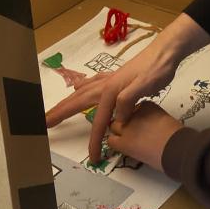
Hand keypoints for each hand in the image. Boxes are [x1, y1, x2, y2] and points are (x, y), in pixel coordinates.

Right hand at [44, 13, 209, 162]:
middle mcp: (105, 85)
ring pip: (83, 93)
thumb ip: (127, 101)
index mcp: (110, 91)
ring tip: (56, 109)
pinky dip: (84, 87)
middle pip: (77, 102)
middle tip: (44, 122)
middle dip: (60, 113)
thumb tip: (115, 118)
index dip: (94, 141)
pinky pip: (94, 83)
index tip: (92, 157)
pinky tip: (82, 86)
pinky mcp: (116, 77)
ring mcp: (109, 79)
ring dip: (68, 102)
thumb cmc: (156, 69)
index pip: (99, 121)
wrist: (166, 51)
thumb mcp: (144, 86)